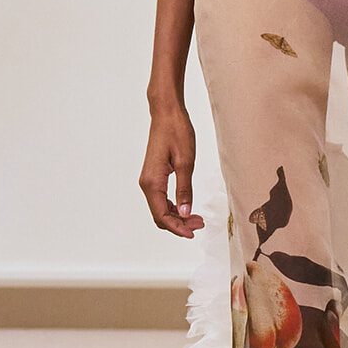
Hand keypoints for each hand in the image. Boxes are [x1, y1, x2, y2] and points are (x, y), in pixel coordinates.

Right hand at [139, 104, 204, 238]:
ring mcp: (149, 180)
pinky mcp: (154, 176)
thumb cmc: (176, 132)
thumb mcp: (186, 162)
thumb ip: (185, 189)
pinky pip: (161, 199)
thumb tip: (184, 212)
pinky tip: (186, 207)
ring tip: (197, 218)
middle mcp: (147, 183)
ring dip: (177, 216)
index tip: (192, 233)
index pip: (162, 215)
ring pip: (160, 208)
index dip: (177, 228)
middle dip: (179, 224)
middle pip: (160, 215)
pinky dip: (173, 207)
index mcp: (152, 182)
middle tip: (200, 224)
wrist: (166, 113)